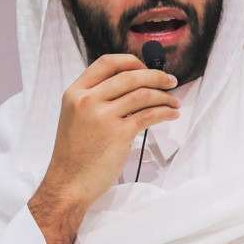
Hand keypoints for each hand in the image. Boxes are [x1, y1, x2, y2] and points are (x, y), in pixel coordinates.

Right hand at [39, 53, 179, 208]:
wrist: (69, 182)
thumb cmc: (74, 154)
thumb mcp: (75, 116)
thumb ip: (94, 99)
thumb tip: (129, 88)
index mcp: (75, 93)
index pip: (107, 63)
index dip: (131, 61)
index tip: (146, 68)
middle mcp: (88, 100)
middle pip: (129, 76)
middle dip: (155, 76)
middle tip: (170, 81)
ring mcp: (103, 116)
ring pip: (142, 94)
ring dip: (164, 96)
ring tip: (174, 102)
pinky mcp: (119, 133)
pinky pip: (149, 115)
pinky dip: (164, 112)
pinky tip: (171, 114)